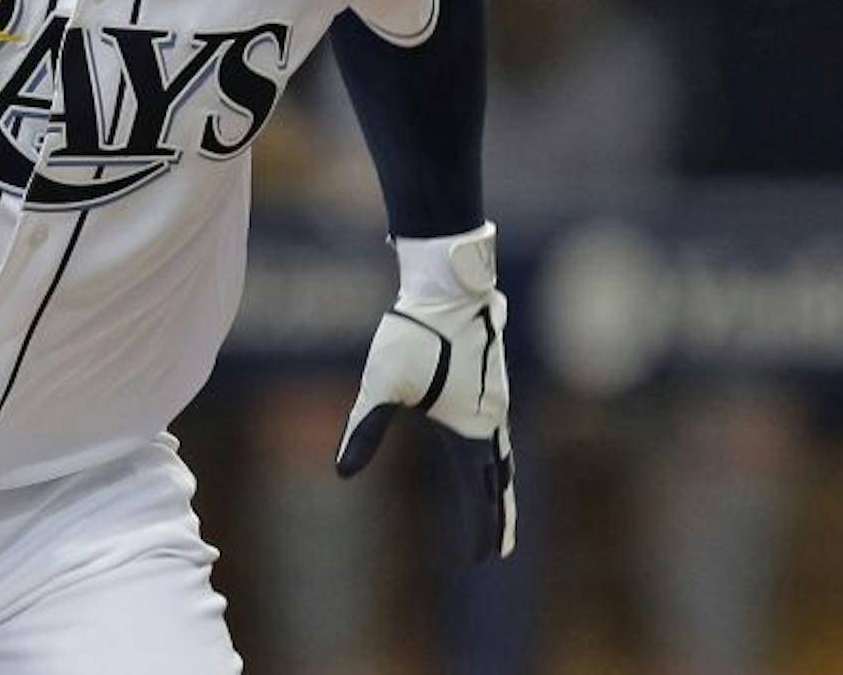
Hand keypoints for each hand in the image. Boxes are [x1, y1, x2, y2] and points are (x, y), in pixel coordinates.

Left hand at [335, 221, 516, 561]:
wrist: (447, 286)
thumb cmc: (414, 334)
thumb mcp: (381, 385)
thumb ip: (364, 430)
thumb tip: (341, 474)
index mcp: (472, 428)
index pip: (481, 491)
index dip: (482, 527)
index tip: (483, 558)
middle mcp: (492, 417)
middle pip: (498, 478)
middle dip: (496, 515)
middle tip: (498, 549)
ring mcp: (495, 397)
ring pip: (500, 452)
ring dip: (497, 483)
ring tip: (493, 503)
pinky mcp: (489, 378)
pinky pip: (496, 428)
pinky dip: (495, 453)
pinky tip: (486, 450)